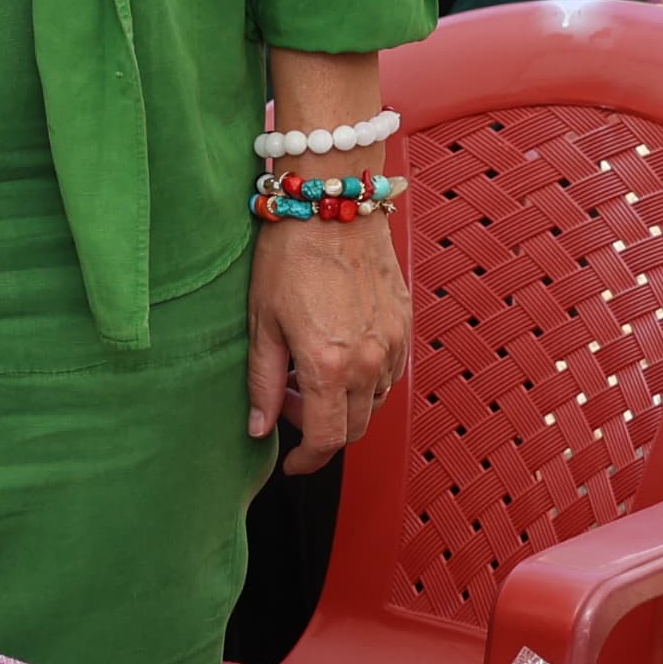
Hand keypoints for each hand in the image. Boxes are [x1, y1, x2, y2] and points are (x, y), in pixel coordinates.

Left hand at [244, 207, 409, 471]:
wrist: (331, 201)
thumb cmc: (289, 254)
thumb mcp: (262, 322)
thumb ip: (262, 383)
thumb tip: (258, 428)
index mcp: (328, 366)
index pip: (325, 440)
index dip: (306, 460)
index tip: (291, 462)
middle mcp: (368, 361)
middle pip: (354, 429)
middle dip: (321, 431)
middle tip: (289, 404)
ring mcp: (392, 342)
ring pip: (375, 402)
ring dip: (345, 404)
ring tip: (310, 372)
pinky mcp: (404, 323)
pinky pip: (391, 372)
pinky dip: (366, 379)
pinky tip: (340, 354)